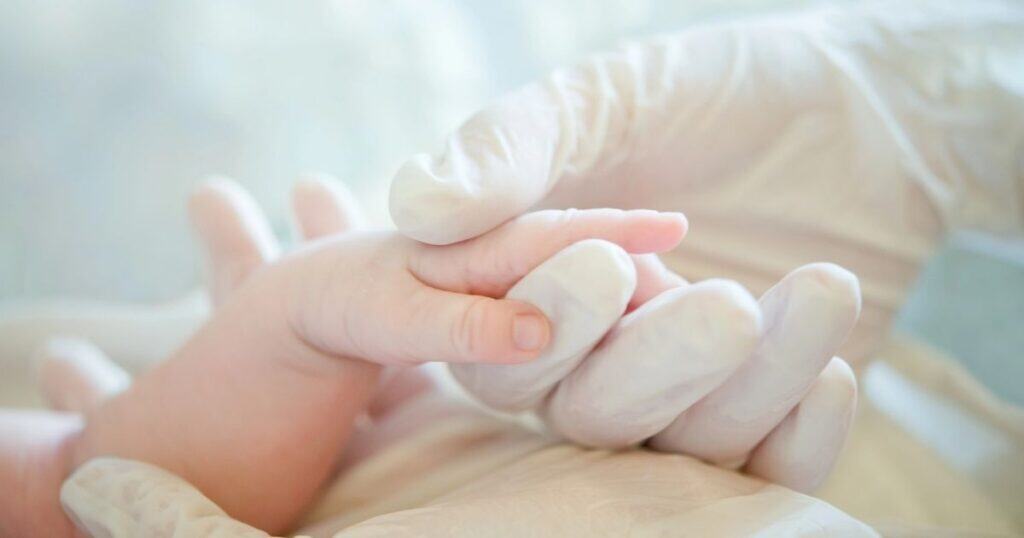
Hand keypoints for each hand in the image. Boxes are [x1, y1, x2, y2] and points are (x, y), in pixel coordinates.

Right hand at [379, 5, 1014, 489]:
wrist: (852, 98)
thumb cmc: (708, 88)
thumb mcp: (605, 99)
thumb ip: (514, 147)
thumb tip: (419, 208)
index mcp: (544, 280)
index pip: (516, 337)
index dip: (555, 317)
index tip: (612, 266)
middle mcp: (606, 348)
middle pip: (595, 407)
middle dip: (659, 365)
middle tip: (727, 309)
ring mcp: (690, 384)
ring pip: (686, 440)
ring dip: (750, 385)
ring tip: (817, 291)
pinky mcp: (767, 405)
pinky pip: (768, 465)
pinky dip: (798, 438)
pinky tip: (831, 376)